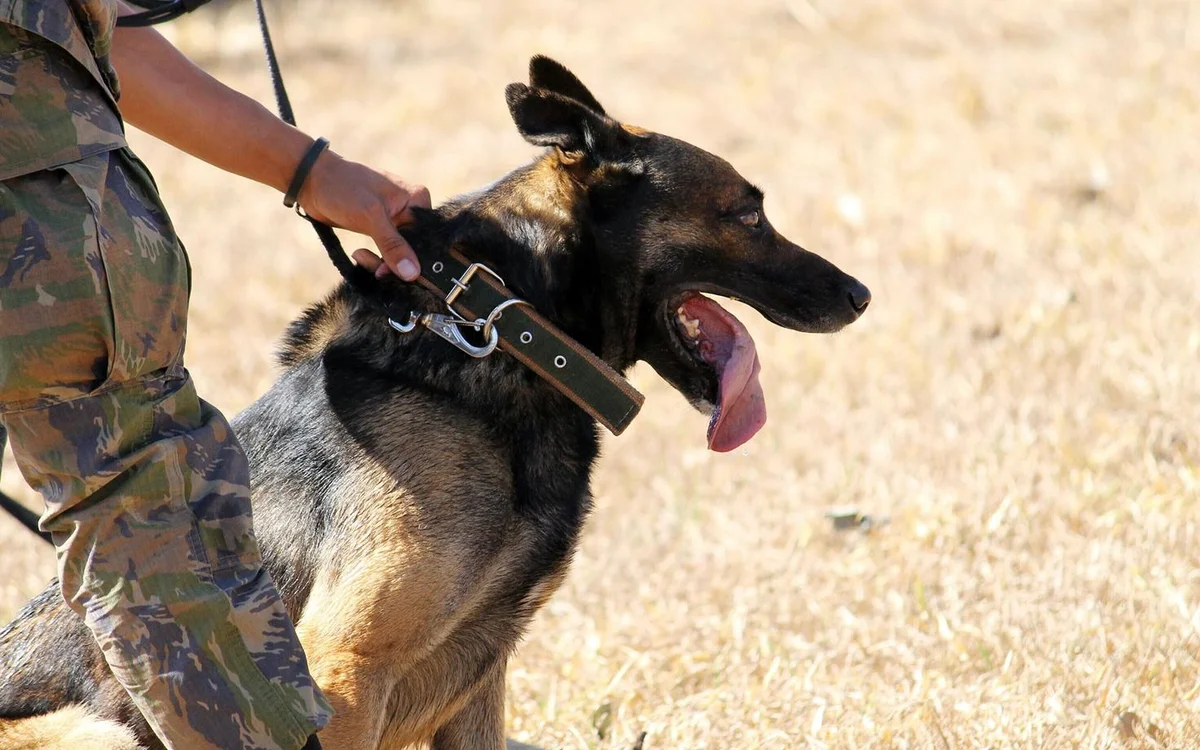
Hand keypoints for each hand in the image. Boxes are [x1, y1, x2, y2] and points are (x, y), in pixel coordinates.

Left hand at [297, 150, 430, 280]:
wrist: (312, 181)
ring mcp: (396, 222)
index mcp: (417, 200)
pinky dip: (374, 259)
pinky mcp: (381, 231)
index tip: (397, 274)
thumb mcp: (370, 216)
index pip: (426, 239)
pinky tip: (359, 255)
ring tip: (360, 257)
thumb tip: (413, 273)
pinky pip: (386, 253)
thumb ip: (393, 245)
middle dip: (394, 264)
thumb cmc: (342, 188)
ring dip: (381, 263)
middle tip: (376, 271)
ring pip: (399, 255)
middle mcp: (410, 211)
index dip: (414, 260)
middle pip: (413, 250)